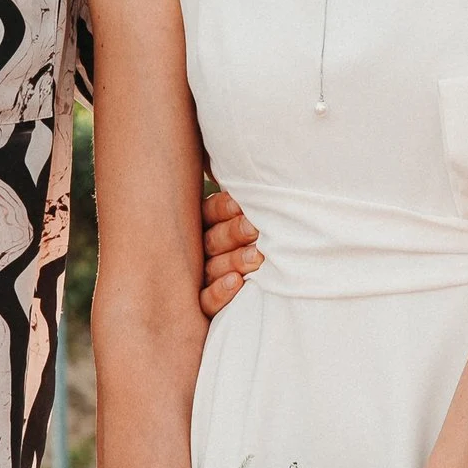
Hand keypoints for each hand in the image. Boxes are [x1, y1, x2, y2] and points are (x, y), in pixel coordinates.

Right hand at [201, 180, 262, 316]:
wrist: (264, 300)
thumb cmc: (266, 243)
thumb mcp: (253, 219)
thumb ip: (251, 203)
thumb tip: (264, 160)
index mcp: (208, 225)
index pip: (210, 213)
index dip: (224, 208)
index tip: (241, 204)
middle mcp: (201, 250)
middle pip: (211, 240)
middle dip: (233, 233)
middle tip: (255, 229)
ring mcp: (201, 279)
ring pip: (211, 268)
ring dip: (233, 261)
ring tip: (256, 257)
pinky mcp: (206, 307)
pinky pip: (207, 301)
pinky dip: (220, 292)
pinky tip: (236, 283)